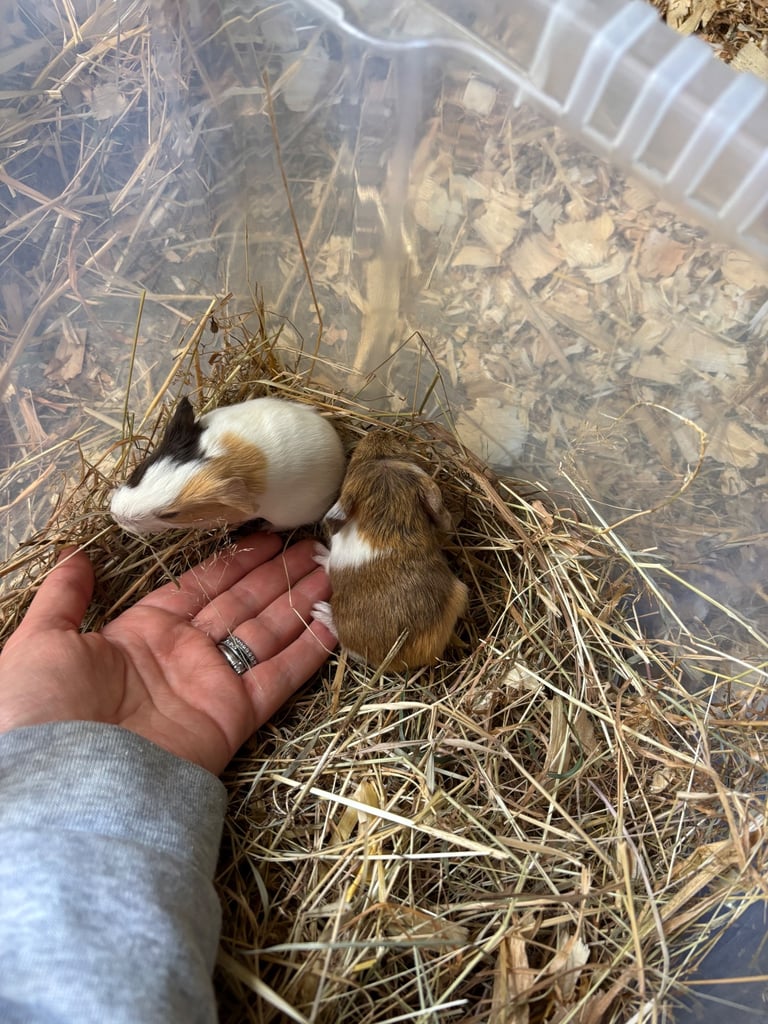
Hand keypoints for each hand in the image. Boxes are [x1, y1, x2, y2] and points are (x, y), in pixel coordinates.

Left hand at [0, 534, 335, 773]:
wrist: (65, 786)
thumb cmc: (42, 710)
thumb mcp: (40, 642)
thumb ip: (63, 598)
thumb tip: (75, 556)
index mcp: (141, 633)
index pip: (199, 586)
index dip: (234, 561)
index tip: (266, 535)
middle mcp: (183, 656)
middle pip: (240, 604)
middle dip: (276, 575)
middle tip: (314, 546)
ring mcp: (212, 685)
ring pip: (266, 632)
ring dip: (300, 601)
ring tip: (333, 570)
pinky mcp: (235, 715)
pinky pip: (278, 676)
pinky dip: (308, 650)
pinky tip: (334, 622)